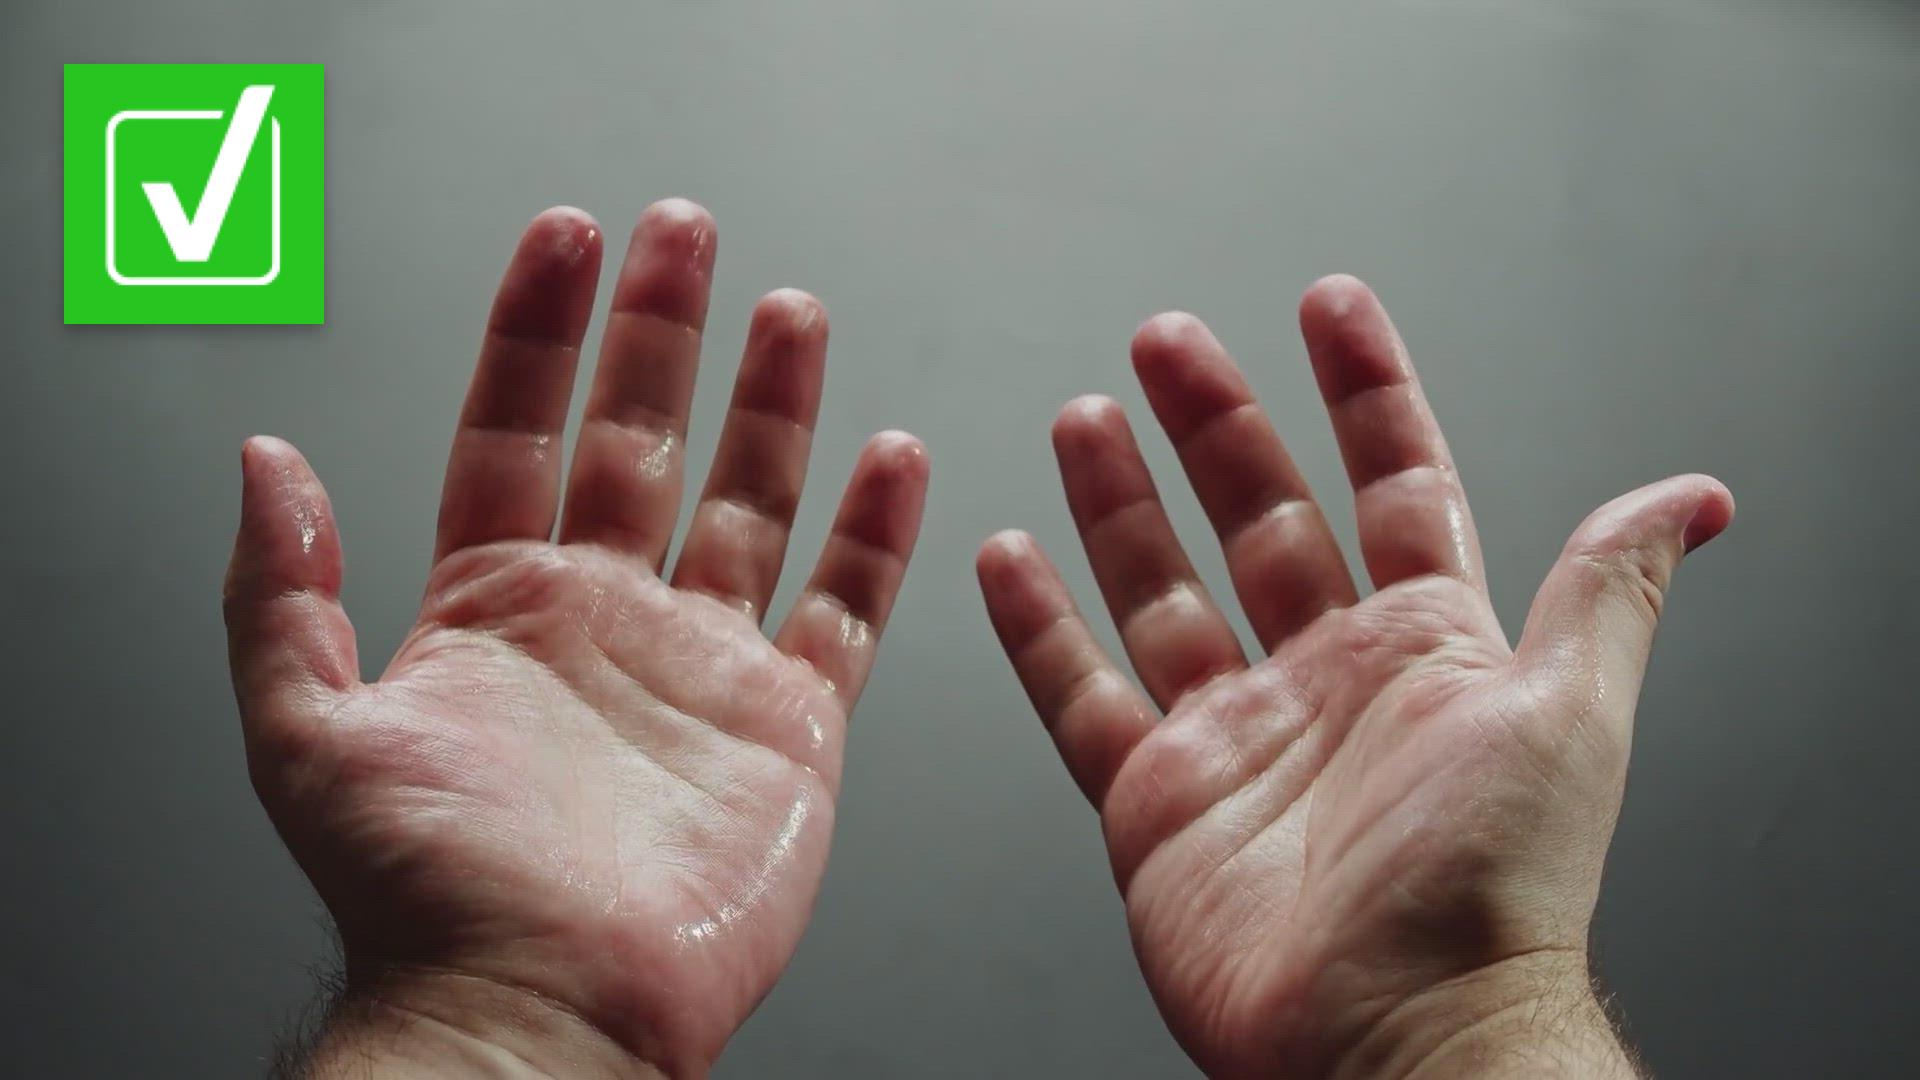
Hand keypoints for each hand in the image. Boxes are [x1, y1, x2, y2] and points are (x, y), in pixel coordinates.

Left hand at [225, 201, 929, 1077]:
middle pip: (641, 440)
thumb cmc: (429, 900)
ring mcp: (701, 666)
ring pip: (749, 503)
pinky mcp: (788, 725)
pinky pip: (844, 609)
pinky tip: (890, 459)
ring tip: (789, 314)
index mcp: (496, 608)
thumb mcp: (307, 738)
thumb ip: (280, 595)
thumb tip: (263, 461)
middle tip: (684, 235)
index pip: (515, 430)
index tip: (566, 240)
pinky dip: (874, 536)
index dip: (536, 331)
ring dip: (773, 406)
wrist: (547, 1011)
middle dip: (661, 332)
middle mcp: (603, 620)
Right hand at [977, 277, 1731, 1078]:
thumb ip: (1603, 590)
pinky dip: (1041, 630)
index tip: (1327, 305)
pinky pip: (1083, 696)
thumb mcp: (1566, 711)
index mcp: (1423, 646)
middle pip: (1259, 517)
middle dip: (1213, 423)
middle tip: (1166, 341)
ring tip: (1085, 421)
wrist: (1396, 1035)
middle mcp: (1325, 679)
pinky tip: (1010, 560)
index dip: (1361, 389)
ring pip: (1162, 589)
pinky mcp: (1157, 800)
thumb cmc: (1491, 888)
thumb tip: (1696, 497)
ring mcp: (1235, 735)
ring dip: (1122, 504)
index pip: (1390, 482)